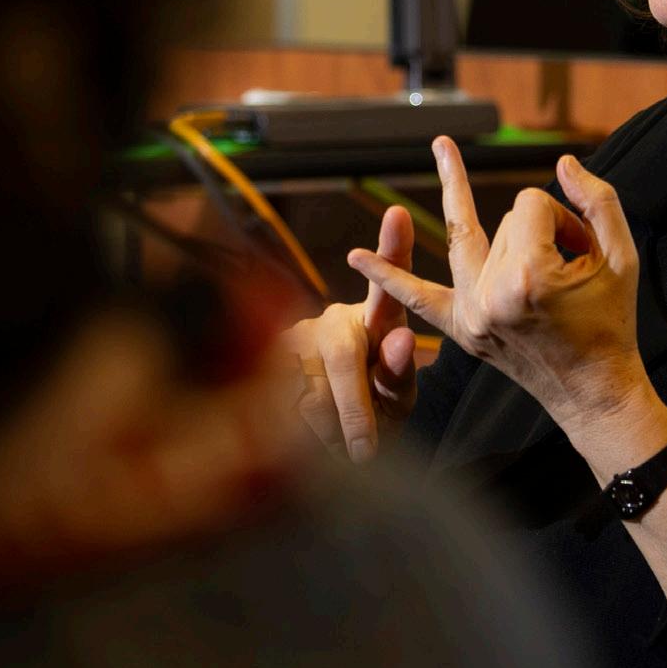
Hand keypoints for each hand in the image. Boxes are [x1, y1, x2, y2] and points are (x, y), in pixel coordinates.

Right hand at [280, 203, 419, 463]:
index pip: (386, 287)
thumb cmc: (375, 410)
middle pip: (343, 357)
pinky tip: (314, 439)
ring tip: (346, 445)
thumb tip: (403, 337)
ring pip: (310, 390)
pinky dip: (303, 435)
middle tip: (365, 451)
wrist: (329, 438)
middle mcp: (334, 322)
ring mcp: (295, 340)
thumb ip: (400, 373)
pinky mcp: (263, 364)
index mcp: (374, 322)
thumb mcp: (397, 398)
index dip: (391, 250)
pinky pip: (281, 404)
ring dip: (330, 429)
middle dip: (355, 409)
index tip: (398, 216)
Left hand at [356, 139, 647, 429]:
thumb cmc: (613, 324)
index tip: (583, 247)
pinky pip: (418, 299)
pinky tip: (356, 257)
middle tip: (571, 261)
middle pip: (502, 222)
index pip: (532, 207)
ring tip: (442, 146)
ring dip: (461, 202)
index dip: (564, 218)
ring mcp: (470, 315)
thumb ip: (598, 201)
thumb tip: (564, 162)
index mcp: (530, 277)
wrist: (595, 392)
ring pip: (470, 240)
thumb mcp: (623, 257)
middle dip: (539, 229)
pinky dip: (388, 279)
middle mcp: (491, 295)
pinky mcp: (461, 332)